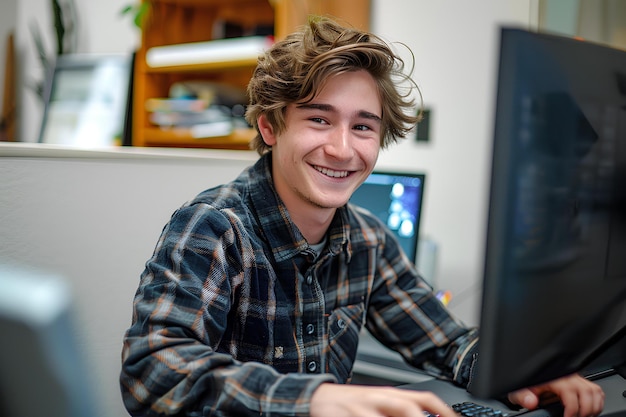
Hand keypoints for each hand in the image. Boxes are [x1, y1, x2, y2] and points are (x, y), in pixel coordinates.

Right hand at [310, 383, 456, 416]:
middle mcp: (378, 398)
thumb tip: (432, 416)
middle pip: (407, 407)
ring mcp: (360, 408)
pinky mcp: (344, 416)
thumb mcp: (379, 403)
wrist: (315, 398)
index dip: (444, 411)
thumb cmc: (352, 405)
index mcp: (390, 394)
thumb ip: (400, 411)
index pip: (424, 399)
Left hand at [507, 374, 604, 416]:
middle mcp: (568, 376)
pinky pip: (595, 390)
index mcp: (555, 378)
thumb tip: (531, 402)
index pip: (571, 392)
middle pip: (588, 392)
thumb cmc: (527, 384)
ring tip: (583, 416)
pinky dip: (596, 402)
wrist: (529, 378)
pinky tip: (588, 410)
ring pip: (594, 391)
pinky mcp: (580, 381)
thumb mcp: (520, 390)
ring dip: (593, 407)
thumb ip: (524, 396)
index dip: (573, 409)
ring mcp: (575, 377)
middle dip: (586, 410)